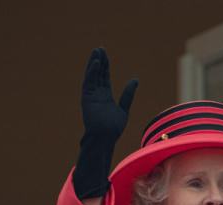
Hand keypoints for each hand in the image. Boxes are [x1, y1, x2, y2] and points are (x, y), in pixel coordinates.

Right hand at [72, 47, 137, 200]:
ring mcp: (91, 95)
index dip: (106, 66)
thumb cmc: (114, 127)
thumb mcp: (124, 108)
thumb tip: (135, 79)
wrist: (106, 137)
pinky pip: (89, 82)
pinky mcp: (87, 98)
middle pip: (98, 74)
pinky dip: (91, 72)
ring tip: (97, 51)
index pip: (105, 77)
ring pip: (92, 76)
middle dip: (100, 61)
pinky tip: (96, 63)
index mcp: (105, 96)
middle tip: (100, 48)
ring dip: (94, 63)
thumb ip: (128, 93)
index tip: (106, 55)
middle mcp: (97, 94)